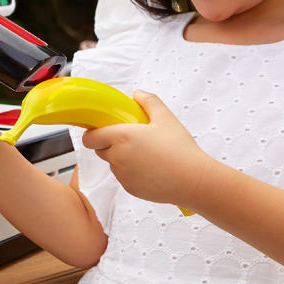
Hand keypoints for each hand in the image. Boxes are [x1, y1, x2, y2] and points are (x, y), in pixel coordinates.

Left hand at [82, 90, 209, 209]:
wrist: (193, 180)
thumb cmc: (179, 148)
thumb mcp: (165, 117)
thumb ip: (148, 101)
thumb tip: (137, 94)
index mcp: (121, 137)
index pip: (90, 138)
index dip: (93, 133)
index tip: (102, 129)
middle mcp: (117, 157)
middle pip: (100, 150)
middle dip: (109, 144)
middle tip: (130, 138)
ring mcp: (123, 175)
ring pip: (113, 164)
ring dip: (121, 158)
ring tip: (145, 154)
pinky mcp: (130, 189)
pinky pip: (124, 178)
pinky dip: (131, 172)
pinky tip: (151, 168)